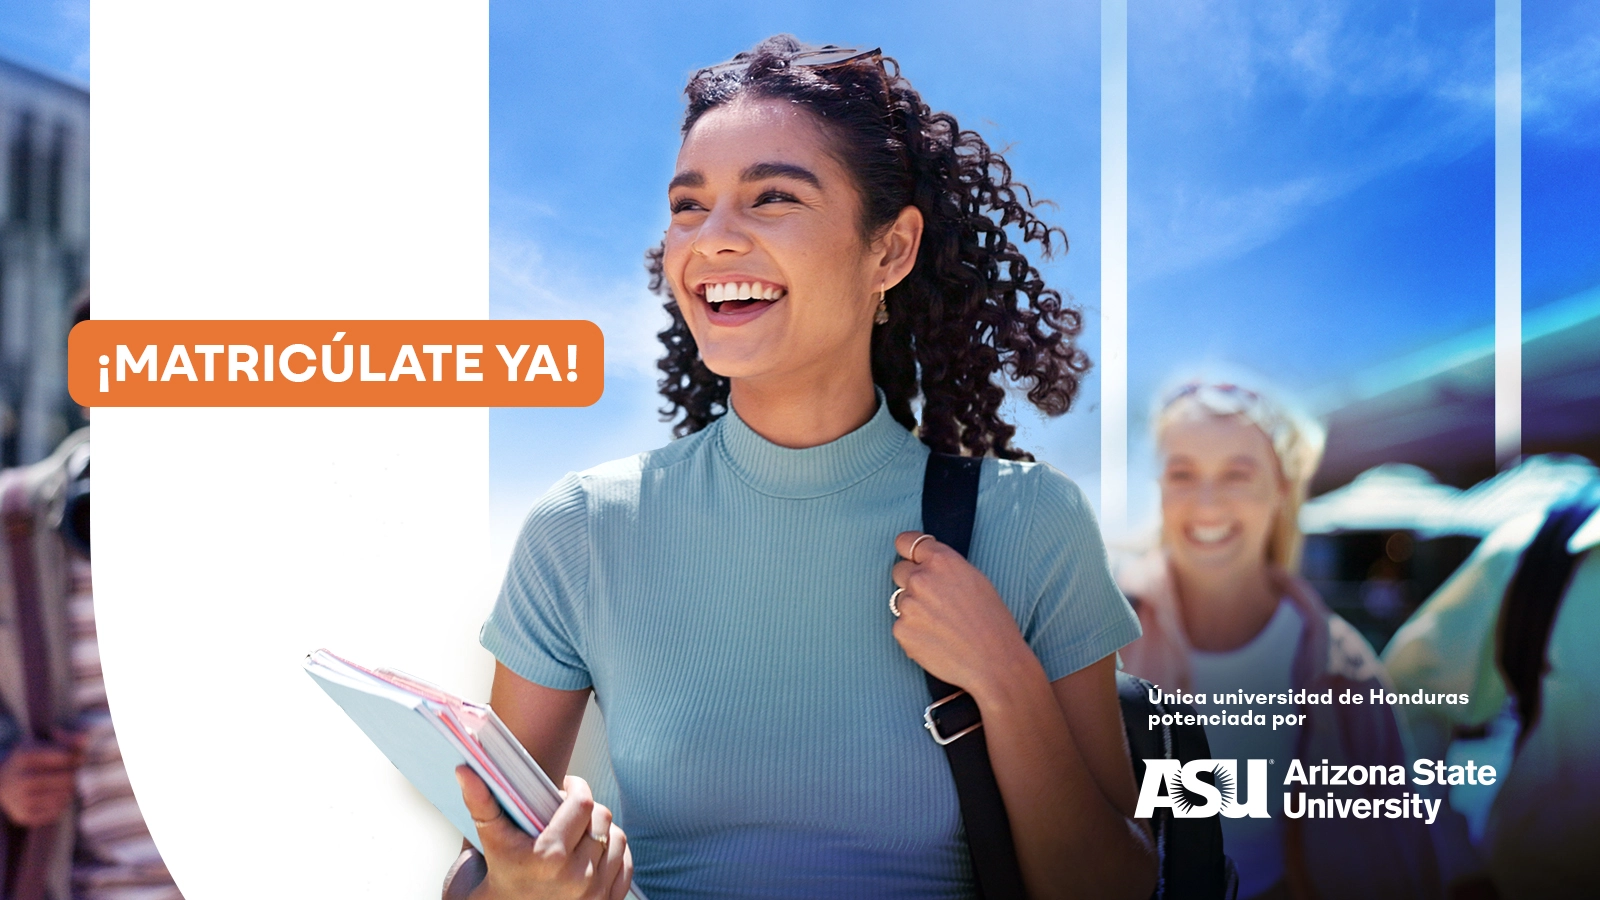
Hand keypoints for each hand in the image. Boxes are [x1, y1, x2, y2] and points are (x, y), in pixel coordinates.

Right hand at [0, 737, 84, 826]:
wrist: (3, 782)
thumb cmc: (32, 759)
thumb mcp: (44, 742)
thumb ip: (67, 739)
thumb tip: (86, 739)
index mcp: (25, 755)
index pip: (67, 757)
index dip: (77, 758)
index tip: (79, 758)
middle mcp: (21, 778)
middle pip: (67, 778)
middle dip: (76, 775)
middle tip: (78, 773)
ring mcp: (21, 799)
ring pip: (64, 796)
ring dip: (71, 790)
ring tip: (66, 784)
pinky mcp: (24, 816)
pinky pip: (56, 811)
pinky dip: (62, 804)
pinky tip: (56, 796)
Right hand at [457, 767, 631, 899]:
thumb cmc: (491, 884)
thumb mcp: (487, 845)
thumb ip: (481, 804)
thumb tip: (464, 769)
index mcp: (549, 857)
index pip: (582, 803)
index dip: (575, 788)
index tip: (563, 788)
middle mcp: (578, 878)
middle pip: (602, 818)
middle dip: (585, 808)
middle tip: (566, 811)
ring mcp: (594, 895)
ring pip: (617, 839)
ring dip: (600, 830)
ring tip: (578, 831)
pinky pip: (624, 865)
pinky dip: (612, 854)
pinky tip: (591, 852)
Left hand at [890, 531, 1032, 695]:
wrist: (994, 662)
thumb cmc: (992, 621)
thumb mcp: (975, 579)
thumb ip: (945, 567)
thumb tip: (923, 563)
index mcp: (942, 561)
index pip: (906, 541)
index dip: (908, 550)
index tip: (910, 557)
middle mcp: (921, 579)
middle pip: (899, 571)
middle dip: (911, 581)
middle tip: (934, 600)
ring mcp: (908, 605)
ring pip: (900, 600)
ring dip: (914, 609)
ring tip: (941, 625)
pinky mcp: (901, 631)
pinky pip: (901, 625)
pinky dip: (914, 632)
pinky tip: (936, 641)